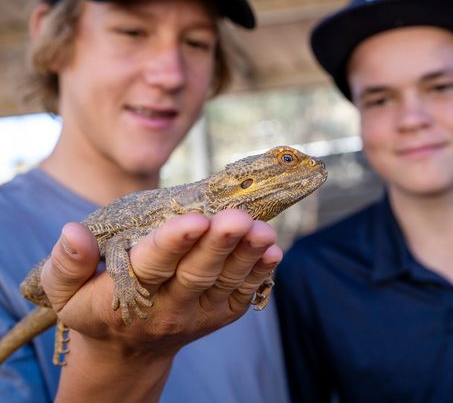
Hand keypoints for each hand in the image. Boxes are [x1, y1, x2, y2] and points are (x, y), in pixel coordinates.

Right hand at [41, 209, 281, 401]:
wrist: (129, 349)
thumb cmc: (96, 307)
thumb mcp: (66, 291)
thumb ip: (66, 264)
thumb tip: (73, 232)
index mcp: (129, 297)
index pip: (153, 266)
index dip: (174, 243)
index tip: (194, 220)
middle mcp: (169, 307)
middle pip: (197, 273)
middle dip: (219, 244)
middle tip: (237, 218)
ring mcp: (200, 313)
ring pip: (226, 282)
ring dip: (246, 255)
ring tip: (262, 230)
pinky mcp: (221, 314)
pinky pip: (243, 293)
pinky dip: (259, 272)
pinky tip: (272, 251)